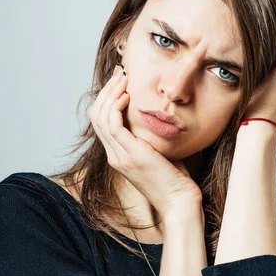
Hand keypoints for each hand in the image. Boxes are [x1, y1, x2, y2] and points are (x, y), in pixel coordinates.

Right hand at [88, 66, 202, 220]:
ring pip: (100, 117)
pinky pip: (113, 125)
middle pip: (96, 116)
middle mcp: (114, 155)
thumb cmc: (175, 180)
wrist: (179, 203)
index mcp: (118, 155)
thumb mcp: (159, 153)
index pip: (101, 121)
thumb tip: (157, 115)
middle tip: (120, 73)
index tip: (120, 80)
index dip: (107, 98)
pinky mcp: (130, 155)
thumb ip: (151, 137)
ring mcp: (119, 156)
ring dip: (110, 93)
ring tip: (124, 79)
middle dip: (106, 90)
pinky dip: (116, 107)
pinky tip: (127, 96)